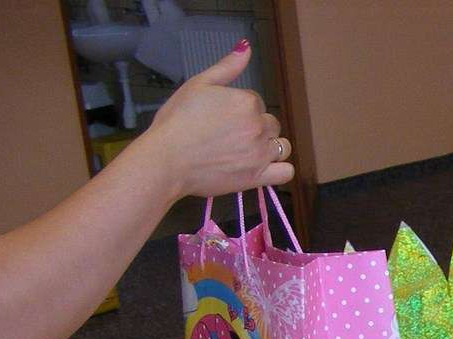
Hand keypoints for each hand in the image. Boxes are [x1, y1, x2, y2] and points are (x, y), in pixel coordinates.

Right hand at [139, 45, 292, 199]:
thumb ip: (227, 67)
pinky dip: (280, 169)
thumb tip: (246, 48)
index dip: (239, 109)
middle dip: (255, 127)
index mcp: (246, 102)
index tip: (222, 118)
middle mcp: (258, 126)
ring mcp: (260, 153)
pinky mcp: (258, 176)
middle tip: (230, 135)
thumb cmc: (177, 121)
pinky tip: (265, 166)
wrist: (167, 158)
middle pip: (270, 124)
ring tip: (248, 150)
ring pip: (281, 146)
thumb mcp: (198, 84)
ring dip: (270, 146)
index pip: (256, 102)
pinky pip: (286, 172)